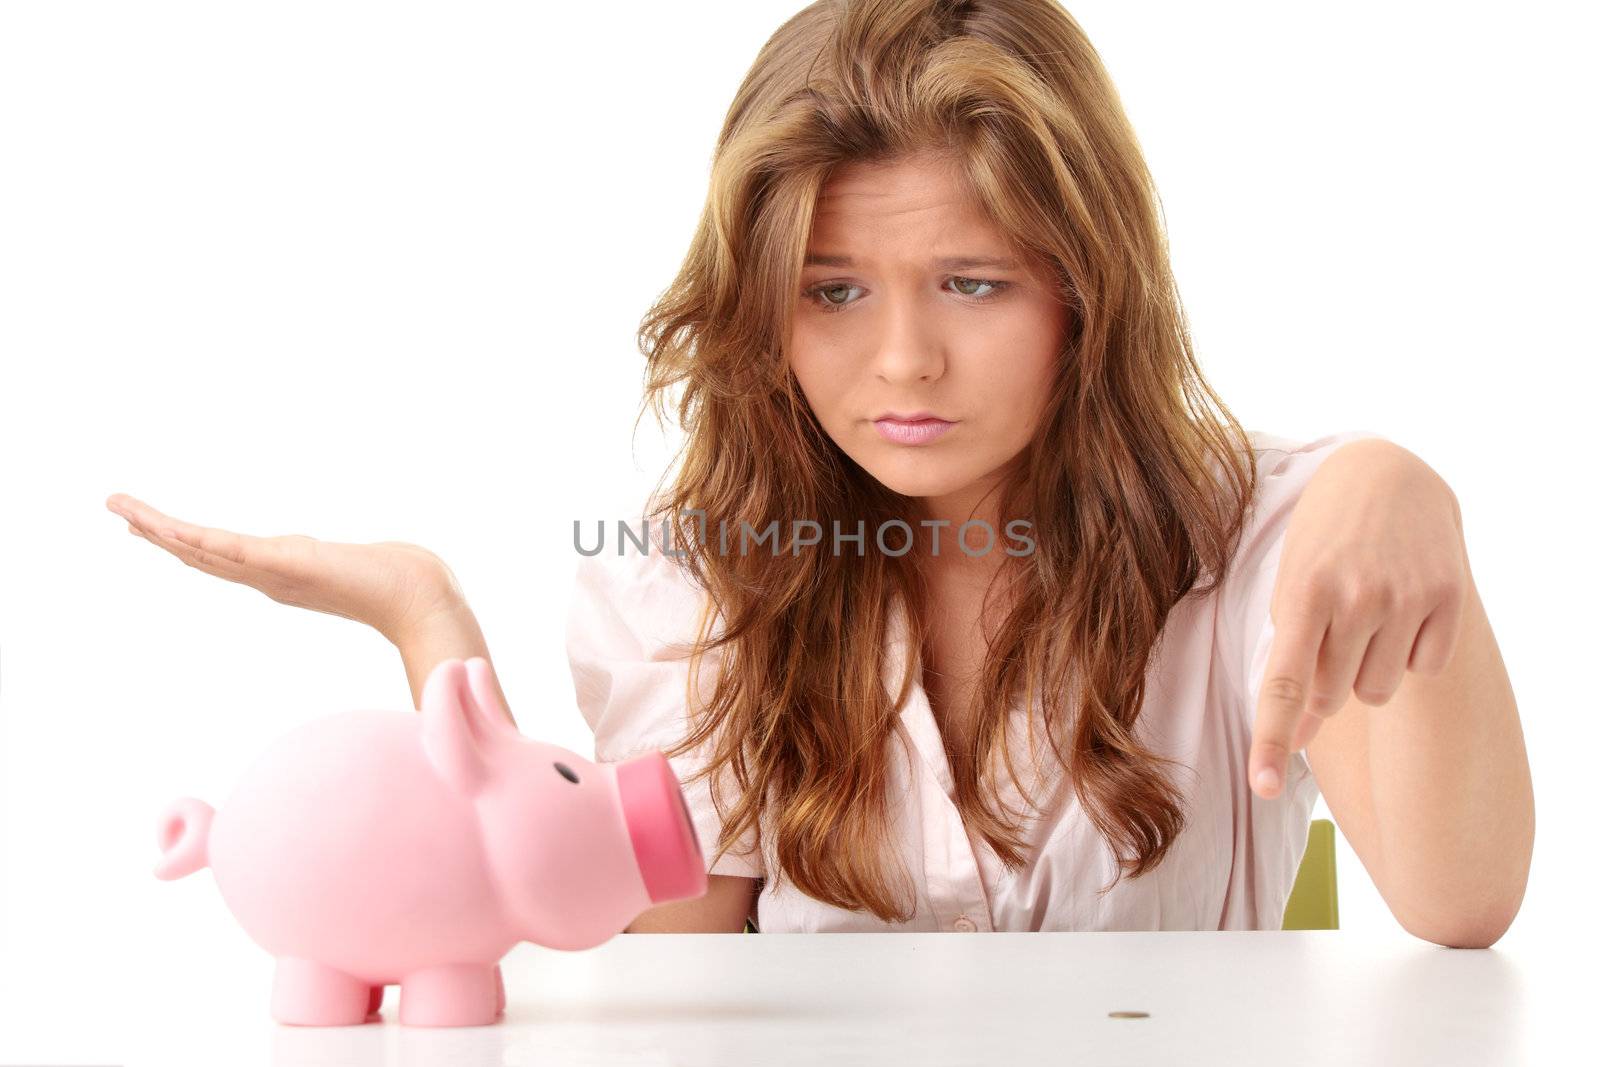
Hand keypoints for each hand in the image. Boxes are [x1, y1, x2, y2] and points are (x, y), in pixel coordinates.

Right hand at [106, 492, 464, 644]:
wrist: (422, 599)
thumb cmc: (402, 582)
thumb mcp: (357, 563)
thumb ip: (340, 561)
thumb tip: (344, 559)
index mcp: (281, 574)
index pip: (220, 557)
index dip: (182, 542)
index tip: (151, 526)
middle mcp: (270, 577)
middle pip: (198, 554)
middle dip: (155, 531)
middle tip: (115, 507)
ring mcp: (275, 573)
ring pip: (203, 550)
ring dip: (159, 529)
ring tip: (121, 508)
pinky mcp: (288, 564)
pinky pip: (231, 550)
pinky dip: (197, 539)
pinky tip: (168, 528)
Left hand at [1249, 442, 1470, 797]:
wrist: (1386, 477)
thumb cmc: (1322, 542)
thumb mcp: (1290, 585)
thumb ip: (1288, 658)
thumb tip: (1295, 738)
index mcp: (1303, 593)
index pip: (1282, 684)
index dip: (1271, 741)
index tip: (1264, 787)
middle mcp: (1357, 598)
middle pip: (1331, 697)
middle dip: (1322, 682)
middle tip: (1329, 631)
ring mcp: (1406, 598)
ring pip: (1376, 691)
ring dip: (1365, 669)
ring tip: (1364, 615)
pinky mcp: (1448, 598)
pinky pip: (1422, 668)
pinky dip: (1409, 651)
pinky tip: (1402, 607)